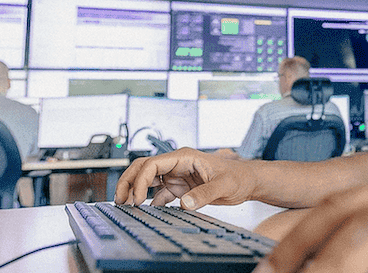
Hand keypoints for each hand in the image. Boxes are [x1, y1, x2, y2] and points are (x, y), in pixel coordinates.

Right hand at [114, 148, 256, 209]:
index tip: (137, 199)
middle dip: (129, 182)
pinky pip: (159, 193)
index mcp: (184, 157)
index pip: (152, 164)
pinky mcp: (180, 187)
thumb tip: (184, 204)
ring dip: (135, 191)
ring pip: (147, 179)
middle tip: (119, 199)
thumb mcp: (224, 185)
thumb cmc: (239, 176)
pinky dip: (150, 201)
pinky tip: (145, 211)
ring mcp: (177, 175)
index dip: (140, 180)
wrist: (248, 181)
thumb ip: (204, 194)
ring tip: (125, 205)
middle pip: (144, 168)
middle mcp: (177, 164)